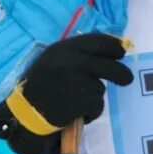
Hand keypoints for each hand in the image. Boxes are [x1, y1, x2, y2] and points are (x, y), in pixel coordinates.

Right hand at [0, 33, 132, 153]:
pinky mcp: (86, 98)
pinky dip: (89, 112)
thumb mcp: (51, 61)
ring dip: (93, 97)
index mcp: (64, 48)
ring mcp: (81, 78)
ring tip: (73, 102)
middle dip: (121, 73)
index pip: (97, 40)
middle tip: (126, 78)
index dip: (112, 45)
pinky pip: (97, 106)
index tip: (120, 52)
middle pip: (109, 64)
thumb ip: (73, 55)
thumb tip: (102, 54)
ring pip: (101, 88)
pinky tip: (73, 112)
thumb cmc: (37, 87)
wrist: (26, 112)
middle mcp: (74, 59)